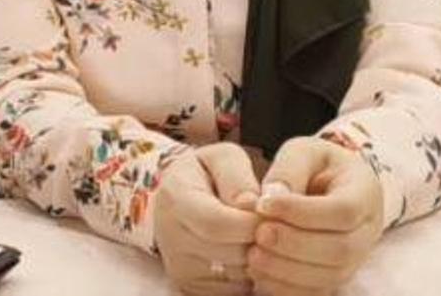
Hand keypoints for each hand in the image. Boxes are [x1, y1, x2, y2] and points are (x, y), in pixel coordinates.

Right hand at [155, 142, 260, 294]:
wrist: (180, 196)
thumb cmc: (208, 172)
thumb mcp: (222, 157)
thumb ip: (237, 175)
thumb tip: (251, 205)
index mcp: (174, 197)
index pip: (216, 223)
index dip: (250, 222)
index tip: (269, 212)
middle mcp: (170, 237)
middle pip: (229, 253)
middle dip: (258, 239)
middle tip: (269, 224)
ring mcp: (179, 267)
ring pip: (235, 276)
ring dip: (256, 258)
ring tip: (256, 234)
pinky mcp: (190, 287)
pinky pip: (232, 291)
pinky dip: (247, 275)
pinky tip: (246, 250)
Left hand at [247, 137, 383, 295]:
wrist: (332, 186)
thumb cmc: (316, 165)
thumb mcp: (304, 152)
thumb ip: (289, 169)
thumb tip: (271, 197)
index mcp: (364, 192)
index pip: (342, 210)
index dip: (302, 212)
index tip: (263, 204)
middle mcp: (367, 231)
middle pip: (339, 249)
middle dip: (294, 244)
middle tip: (258, 233)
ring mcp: (356, 259)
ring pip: (329, 277)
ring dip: (287, 270)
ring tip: (253, 255)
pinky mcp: (337, 278)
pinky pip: (318, 292)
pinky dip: (287, 289)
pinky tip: (260, 274)